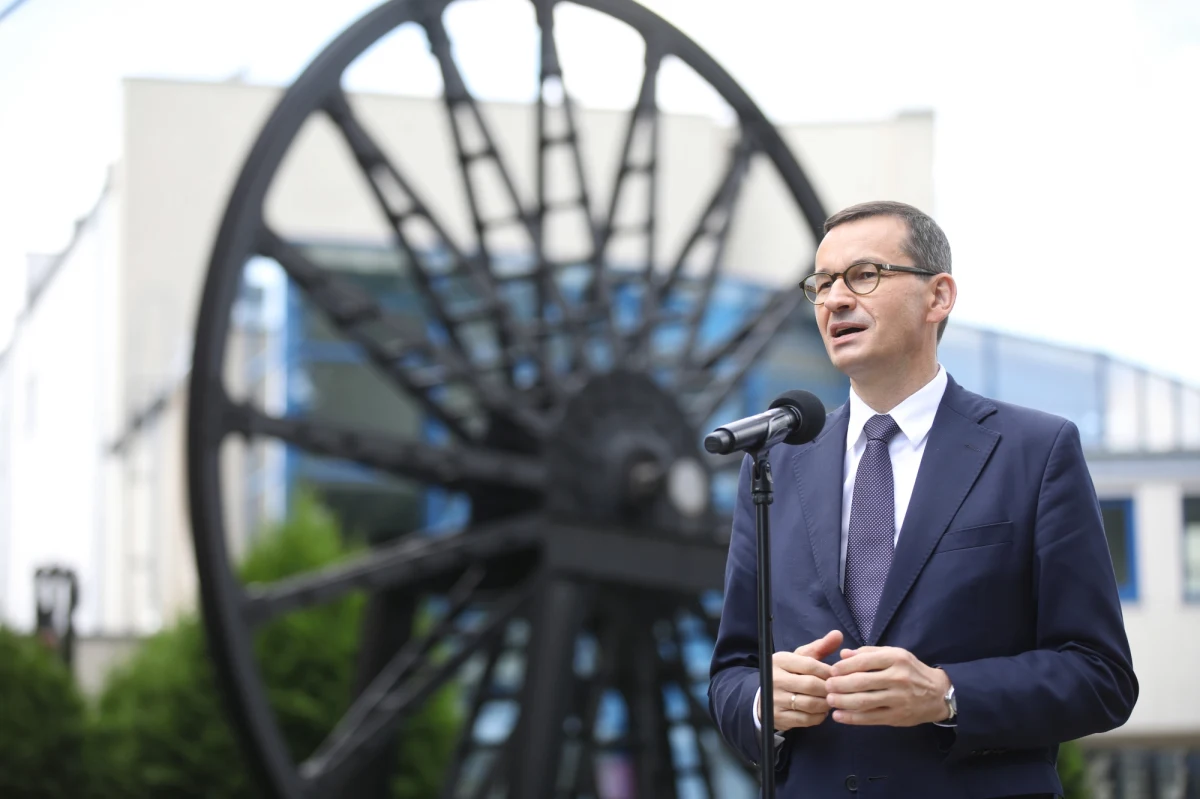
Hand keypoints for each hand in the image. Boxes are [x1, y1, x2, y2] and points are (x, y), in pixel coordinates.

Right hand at [767, 630, 842, 731]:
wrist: (765, 697)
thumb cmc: (788, 674)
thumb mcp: (800, 658)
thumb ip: (820, 647)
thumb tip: (838, 634)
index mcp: (780, 660)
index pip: (810, 665)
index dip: (828, 671)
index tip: (836, 676)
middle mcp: (774, 679)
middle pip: (811, 685)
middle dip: (828, 689)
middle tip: (836, 690)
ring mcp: (775, 700)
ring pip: (810, 704)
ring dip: (825, 704)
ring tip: (830, 700)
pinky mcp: (779, 717)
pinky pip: (807, 719)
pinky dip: (819, 716)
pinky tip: (821, 711)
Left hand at [825, 646, 950, 726]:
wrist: (938, 694)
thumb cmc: (911, 671)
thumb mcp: (894, 654)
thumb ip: (869, 653)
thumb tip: (843, 654)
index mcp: (895, 659)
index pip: (864, 662)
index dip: (844, 667)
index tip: (831, 670)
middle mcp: (898, 678)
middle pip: (861, 682)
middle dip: (839, 685)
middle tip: (827, 686)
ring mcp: (898, 699)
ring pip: (864, 702)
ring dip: (842, 702)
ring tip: (830, 701)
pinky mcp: (897, 717)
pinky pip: (871, 718)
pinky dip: (852, 718)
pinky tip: (839, 716)